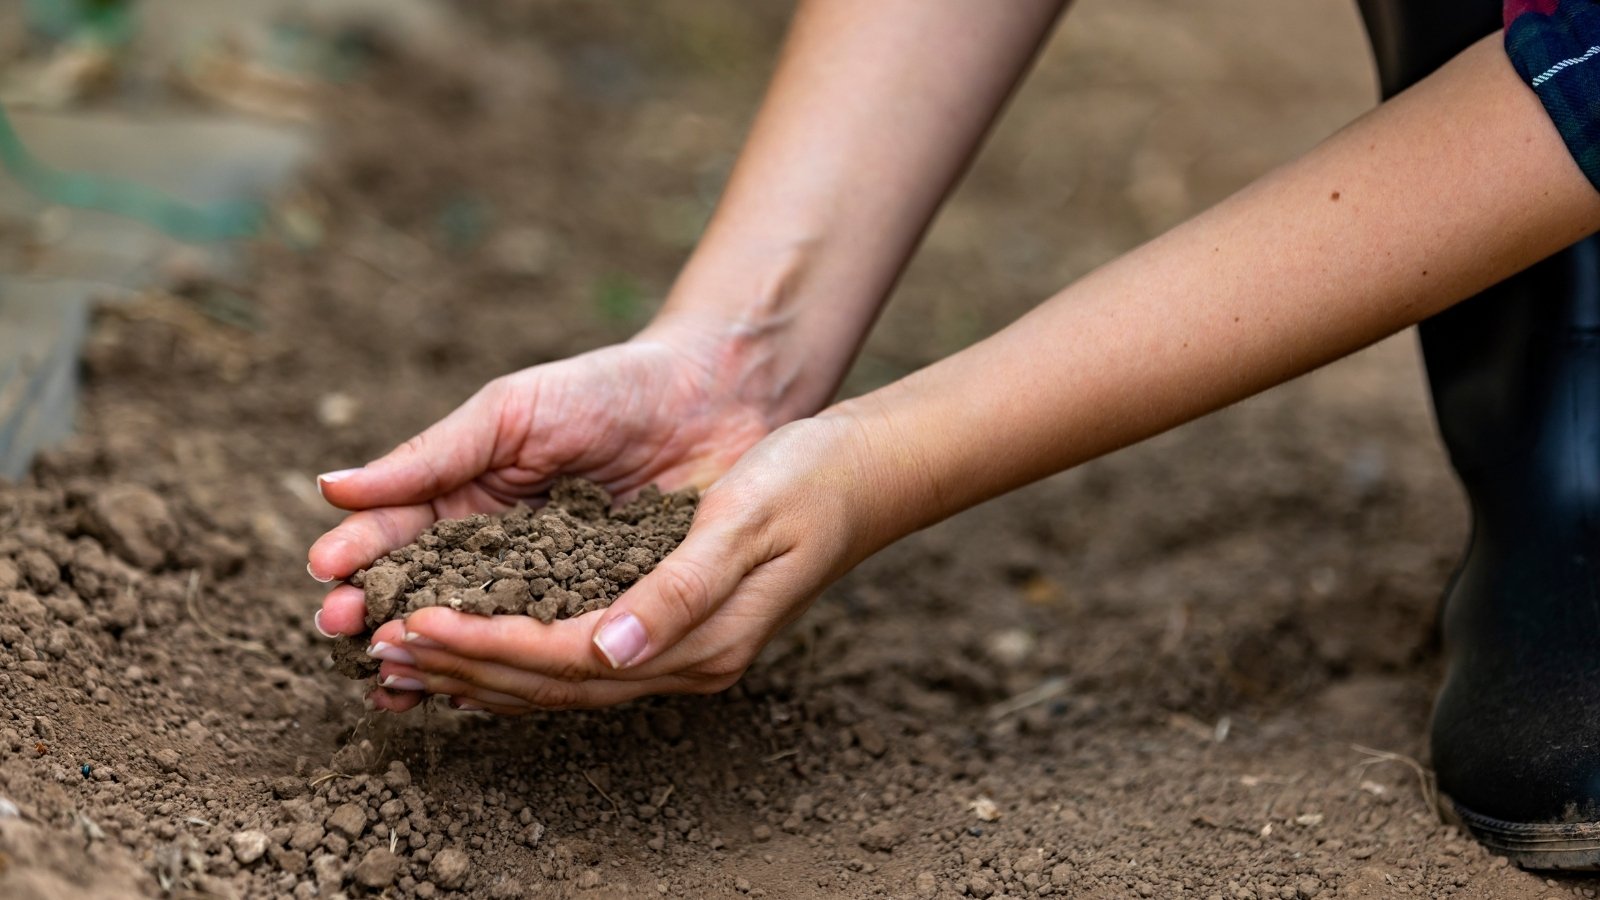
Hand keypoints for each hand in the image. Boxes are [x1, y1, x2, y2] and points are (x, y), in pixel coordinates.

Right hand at [308, 321, 785, 699]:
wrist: (714, 396)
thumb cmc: (607, 389)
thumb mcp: (512, 412)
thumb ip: (434, 455)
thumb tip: (333, 487)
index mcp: (467, 496)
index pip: (398, 535)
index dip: (361, 558)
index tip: (327, 579)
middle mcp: (500, 551)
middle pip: (427, 596)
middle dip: (381, 616)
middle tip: (345, 635)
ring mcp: (551, 587)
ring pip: (481, 635)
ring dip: (434, 658)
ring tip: (393, 679)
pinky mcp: (605, 615)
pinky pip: (555, 651)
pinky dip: (514, 674)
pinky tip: (477, 694)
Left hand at [359, 409, 898, 713]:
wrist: (861, 471)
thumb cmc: (806, 482)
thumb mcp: (744, 521)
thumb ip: (679, 590)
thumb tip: (609, 648)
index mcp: (701, 640)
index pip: (568, 659)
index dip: (486, 645)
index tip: (412, 627)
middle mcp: (684, 658)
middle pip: (552, 682)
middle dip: (462, 667)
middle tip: (378, 651)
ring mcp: (678, 646)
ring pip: (558, 678)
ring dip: (478, 669)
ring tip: (404, 661)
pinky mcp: (668, 623)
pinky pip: (577, 653)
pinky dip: (516, 651)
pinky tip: (476, 640)